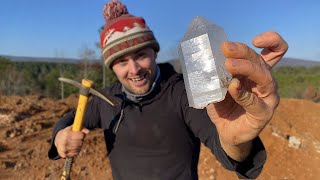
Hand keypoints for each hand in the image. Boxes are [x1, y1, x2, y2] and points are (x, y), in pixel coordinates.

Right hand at [54, 126, 89, 157]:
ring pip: (78, 148)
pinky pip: (76, 153)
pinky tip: (73, 148)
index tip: (80, 134)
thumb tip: (88, 132)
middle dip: (80, 140)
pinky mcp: (63, 155)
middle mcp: (64, 141)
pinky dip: (76, 151)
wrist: (58, 139)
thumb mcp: (74, 128)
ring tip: (75, 143)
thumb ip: (82, 129)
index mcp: (66, 133)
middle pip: (80, 143)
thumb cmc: (69, 132)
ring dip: (79, 146)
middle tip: (77, 139)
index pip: (81, 135)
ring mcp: (63, 149)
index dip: (82, 135)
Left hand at [206, 31, 287, 159]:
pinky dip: (242, 93)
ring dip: (245, 67)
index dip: (271, 40)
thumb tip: (205, 59)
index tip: (255, 39)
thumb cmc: (225, 105)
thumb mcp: (219, 85)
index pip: (275, 51)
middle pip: (261, 61)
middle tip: (226, 48)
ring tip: (228, 65)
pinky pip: (254, 102)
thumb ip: (217, 74)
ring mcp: (268, 97)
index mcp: (258, 71)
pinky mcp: (263, 113)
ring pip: (264, 77)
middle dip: (243, 51)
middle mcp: (266, 82)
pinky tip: (232, 87)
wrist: (227, 131)